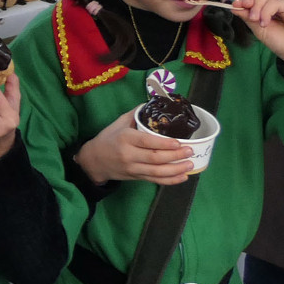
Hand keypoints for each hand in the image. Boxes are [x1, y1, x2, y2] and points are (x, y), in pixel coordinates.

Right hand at [73, 109, 193, 185]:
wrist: (94, 160)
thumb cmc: (108, 138)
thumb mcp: (119, 123)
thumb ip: (137, 114)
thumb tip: (155, 103)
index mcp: (125, 138)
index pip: (147, 142)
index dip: (164, 144)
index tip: (178, 142)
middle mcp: (129, 155)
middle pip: (155, 158)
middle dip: (175, 156)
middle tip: (190, 151)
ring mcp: (133, 168)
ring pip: (157, 172)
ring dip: (176, 169)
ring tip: (190, 164)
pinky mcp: (136, 177)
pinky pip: (155, 180)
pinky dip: (170, 180)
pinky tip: (182, 177)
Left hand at [229, 0, 283, 77]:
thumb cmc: (281, 43)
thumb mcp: (259, 30)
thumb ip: (248, 18)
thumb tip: (234, 7)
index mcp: (267, 8)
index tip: (235, 6)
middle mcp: (275, 4)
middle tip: (244, 10)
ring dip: (257, 7)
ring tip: (256, 21)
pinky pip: (276, 2)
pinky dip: (266, 11)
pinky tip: (265, 23)